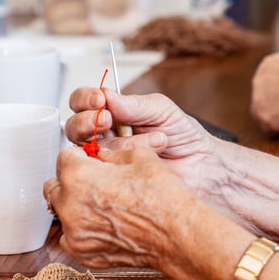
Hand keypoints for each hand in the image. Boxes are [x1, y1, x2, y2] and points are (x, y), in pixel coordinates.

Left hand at [46, 145, 197, 269]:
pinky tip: (103, 225)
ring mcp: (74, 233)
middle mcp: (70, 206)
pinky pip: (71, 238)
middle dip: (71, 180)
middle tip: (95, 181)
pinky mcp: (83, 253)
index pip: (64, 157)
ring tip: (102, 204)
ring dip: (75, 205)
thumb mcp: (139, 157)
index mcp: (78, 176)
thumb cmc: (163, 198)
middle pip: (55, 185)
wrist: (177, 235)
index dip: (81, 155)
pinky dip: (82, 231)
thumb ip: (111, 153)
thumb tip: (101, 155)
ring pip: (62, 212)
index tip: (90, 160)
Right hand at [63, 87, 217, 191]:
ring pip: (89, 151)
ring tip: (156, 141)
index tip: (100, 100)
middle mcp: (105, 136)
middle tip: (108, 120)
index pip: (84, 101)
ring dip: (121, 144)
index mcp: (114, 113)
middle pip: (75, 127)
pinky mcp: (113, 183)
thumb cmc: (185, 137)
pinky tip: (145, 161)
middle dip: (88, 121)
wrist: (203, 167)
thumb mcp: (161, 110)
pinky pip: (103, 174)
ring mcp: (108, 161)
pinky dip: (125, 164)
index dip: (86, 99)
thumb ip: (133, 104)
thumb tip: (107, 96)